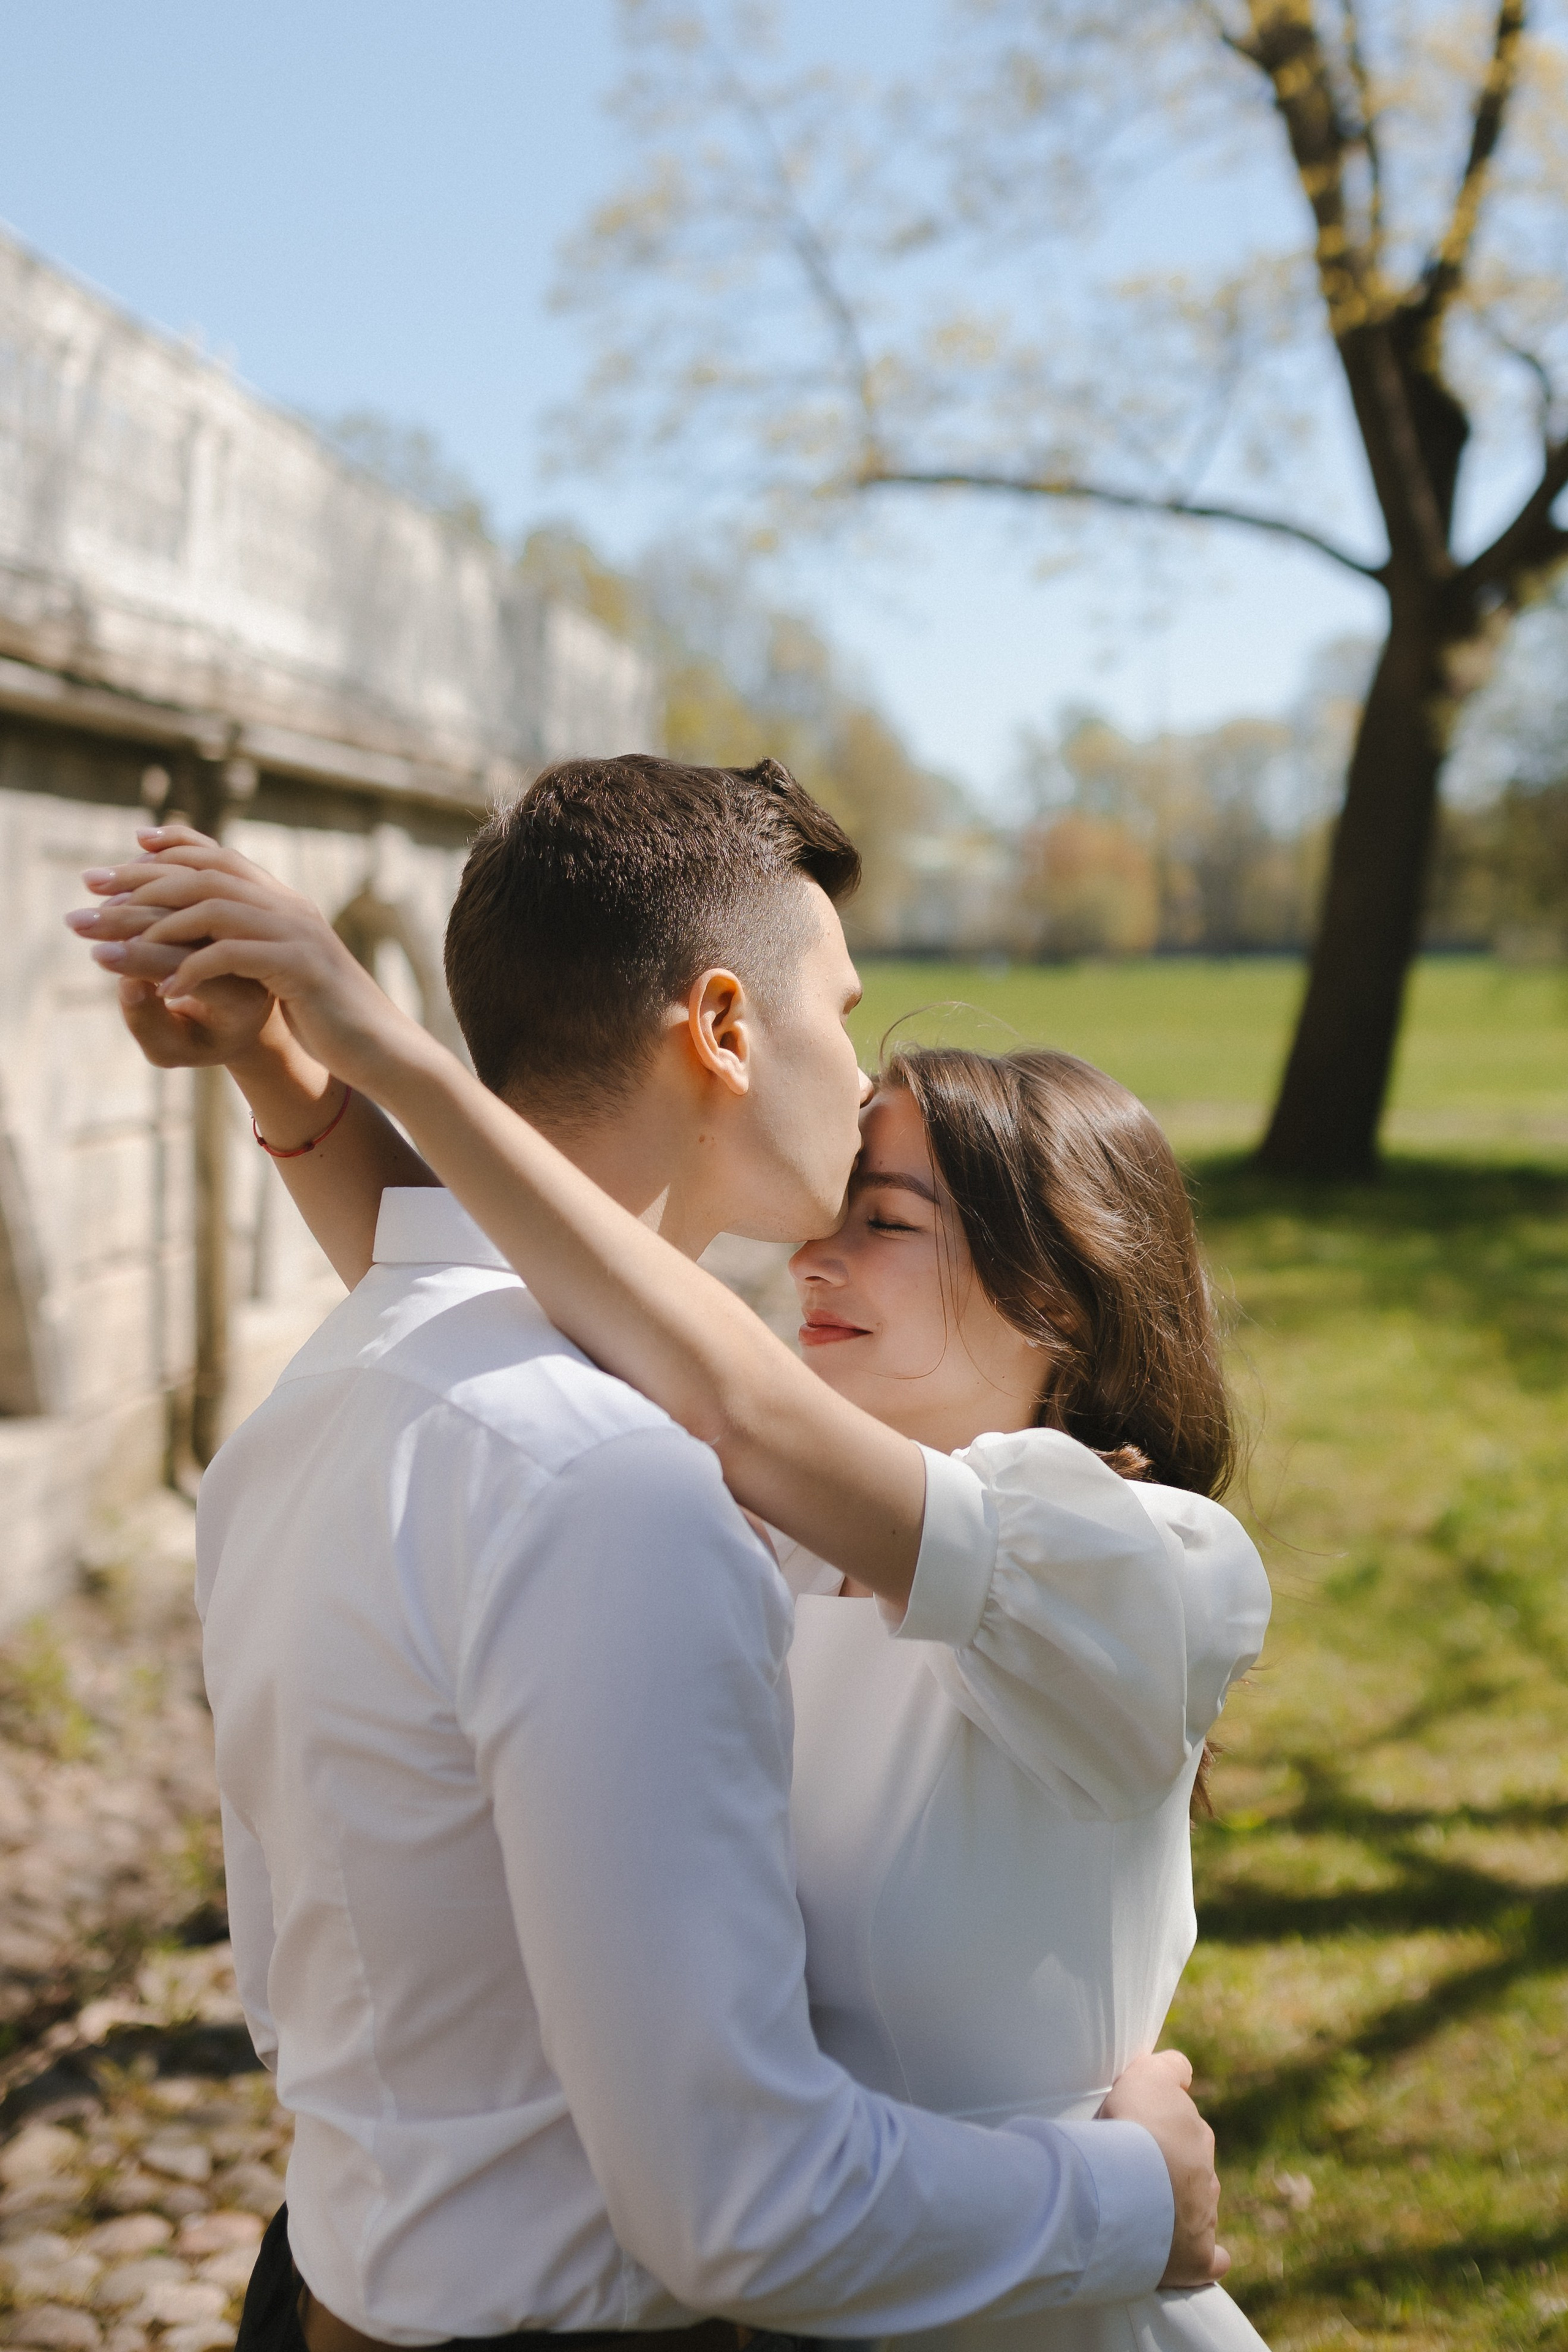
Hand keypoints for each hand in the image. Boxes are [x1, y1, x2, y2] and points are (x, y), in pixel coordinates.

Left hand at [67, 827, 422, 1092]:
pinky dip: (192, 970)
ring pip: (210, 908)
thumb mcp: (284, 971)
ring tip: (110, 948)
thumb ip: (254, 943)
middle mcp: (288, 907)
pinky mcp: (299, 968)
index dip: (174, 844)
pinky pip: (231, 956)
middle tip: (90, 889)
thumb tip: (218, 928)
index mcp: (283, 903)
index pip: (222, 856)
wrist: (381, 1048)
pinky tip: (164, 993)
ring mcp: (296, 934)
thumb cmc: (329, 1017)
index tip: (128, 846)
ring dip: (152, 925)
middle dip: (140, 879)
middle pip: (203, 874)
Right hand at [1100, 2050, 1226, 2288]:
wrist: (1131, 2184)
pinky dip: (1205, 2258)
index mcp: (1195, 2131)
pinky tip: (1189, 2258)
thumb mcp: (1146, 2075)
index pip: (1189, 2124)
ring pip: (1198, 2208)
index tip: (1148, 2130)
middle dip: (1170, 2169)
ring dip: (1178, 2211)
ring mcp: (1204, 2215)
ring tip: (1139, 2215)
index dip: (1168, 2125)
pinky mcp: (1197, 2257)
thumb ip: (1168, 2069)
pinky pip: (1211, 2258)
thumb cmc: (1132, 2126)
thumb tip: (1183, 2072)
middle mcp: (1205, 2170)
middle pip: (1193, 2167)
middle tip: (1131, 2174)